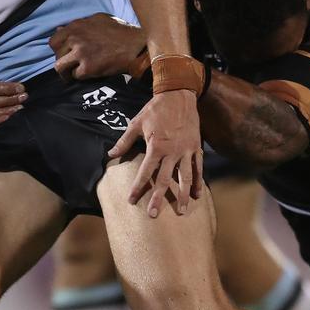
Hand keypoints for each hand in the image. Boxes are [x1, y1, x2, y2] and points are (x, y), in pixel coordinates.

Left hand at [50, 14, 144, 80]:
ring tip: (71, 75)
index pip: (53, 40)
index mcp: (76, 26)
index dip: (58, 48)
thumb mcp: (98, 20)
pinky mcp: (88, 68)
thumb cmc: (120, 31)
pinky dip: (80, 77)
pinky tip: (88, 74)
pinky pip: (75, 75)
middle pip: (56, 54)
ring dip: (66, 72)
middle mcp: (75, 38)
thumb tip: (60, 28)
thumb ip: (79, 24)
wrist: (135, 46)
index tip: (64, 52)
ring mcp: (81, 53)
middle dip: (62, 60)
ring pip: (60, 67)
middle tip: (71, 65)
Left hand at [107, 89, 202, 217]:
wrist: (179, 95)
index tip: (132, 201)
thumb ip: (124, 141)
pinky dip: (198, 181)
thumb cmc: (155, 109)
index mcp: (156, 146)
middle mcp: (172, 151)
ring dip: (183, 194)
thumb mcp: (136, 122)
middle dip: (159, 198)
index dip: (138, 187)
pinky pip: (198, 167)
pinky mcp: (196, 147)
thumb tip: (110, 154)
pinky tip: (198, 195)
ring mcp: (186, 150)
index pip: (145, 171)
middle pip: (165, 179)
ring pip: (185, 177)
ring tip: (182, 210)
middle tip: (154, 215)